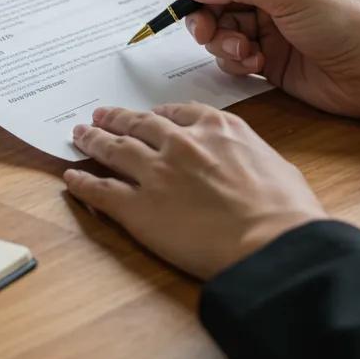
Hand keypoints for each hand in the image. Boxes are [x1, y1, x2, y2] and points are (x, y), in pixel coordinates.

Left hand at [65, 103, 326, 280]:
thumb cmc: (288, 213)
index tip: (148, 114)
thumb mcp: (276, 164)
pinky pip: (101, 190)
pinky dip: (83, 182)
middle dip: (117, 118)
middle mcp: (180, 143)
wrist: (274, 246)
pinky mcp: (138, 208)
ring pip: (114, 149)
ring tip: (80, 134)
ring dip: (93, 140)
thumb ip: (249, 155)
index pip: (177, 112)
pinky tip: (72, 177)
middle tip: (100, 115)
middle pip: (138, 124)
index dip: (157, 113)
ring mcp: (155, 173)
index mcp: (216, 128)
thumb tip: (246, 163)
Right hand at [174, 0, 359, 126]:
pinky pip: (230, 51)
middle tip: (201, 29)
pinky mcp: (266, 52)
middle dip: (205, 10)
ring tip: (241, 50)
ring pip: (219, 23)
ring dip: (220, 39)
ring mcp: (268, 20)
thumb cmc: (349, 23)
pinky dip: (233, 58)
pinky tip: (255, 64)